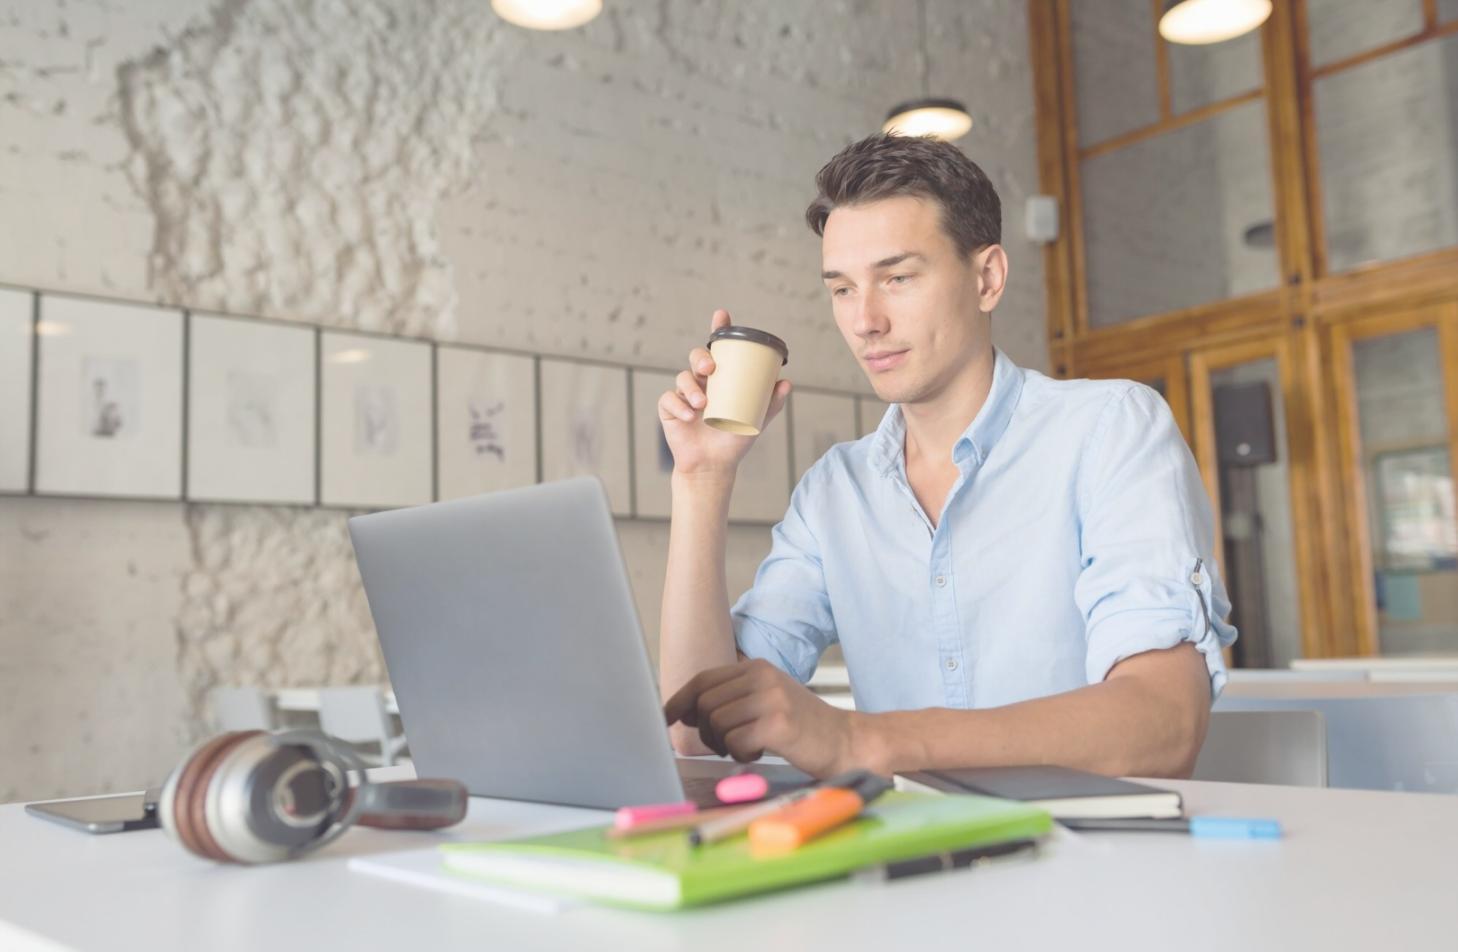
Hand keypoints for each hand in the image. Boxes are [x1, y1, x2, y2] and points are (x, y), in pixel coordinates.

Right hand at [658, 309, 791, 477]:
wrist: (714, 465)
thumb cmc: (733, 440)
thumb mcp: (756, 421)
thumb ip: (770, 403)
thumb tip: (787, 382)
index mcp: (721, 378)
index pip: (719, 349)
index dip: (719, 329)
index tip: (721, 315)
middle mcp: (701, 382)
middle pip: (697, 357)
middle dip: (701, 358)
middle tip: (710, 369)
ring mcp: (683, 395)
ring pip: (682, 377)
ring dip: (690, 387)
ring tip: (701, 403)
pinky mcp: (669, 410)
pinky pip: (669, 400)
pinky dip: (678, 406)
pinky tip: (688, 416)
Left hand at [662, 658, 862, 778]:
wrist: (848, 741)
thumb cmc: (801, 727)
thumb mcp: (766, 700)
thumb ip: (731, 699)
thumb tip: (686, 711)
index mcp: (756, 667)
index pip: (703, 680)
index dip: (678, 701)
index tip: (663, 718)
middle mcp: (763, 677)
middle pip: (705, 704)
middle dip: (706, 732)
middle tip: (724, 744)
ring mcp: (772, 699)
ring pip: (717, 723)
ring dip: (724, 744)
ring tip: (747, 747)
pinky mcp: (779, 724)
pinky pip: (735, 741)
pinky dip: (741, 754)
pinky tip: (758, 752)